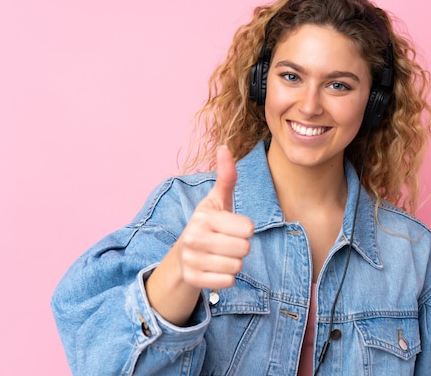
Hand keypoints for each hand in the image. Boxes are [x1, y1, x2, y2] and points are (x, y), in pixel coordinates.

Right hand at [177, 145, 254, 289]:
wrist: (182, 254)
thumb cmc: (208, 224)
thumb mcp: (217, 201)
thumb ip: (226, 177)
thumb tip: (224, 148)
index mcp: (204, 217)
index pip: (248, 228)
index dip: (245, 229)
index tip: (231, 227)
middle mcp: (194, 237)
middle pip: (244, 249)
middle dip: (241, 247)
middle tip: (226, 243)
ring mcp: (191, 260)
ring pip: (237, 267)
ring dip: (234, 263)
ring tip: (220, 255)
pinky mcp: (192, 279)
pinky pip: (228, 282)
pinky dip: (226, 278)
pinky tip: (214, 268)